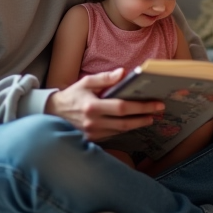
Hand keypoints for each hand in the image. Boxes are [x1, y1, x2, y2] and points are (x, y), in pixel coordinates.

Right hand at [44, 69, 163, 141]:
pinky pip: (113, 135)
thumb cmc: (72, 96)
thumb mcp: (86, 82)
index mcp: (92, 107)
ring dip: (137, 124)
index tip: (156, 104)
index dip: (141, 107)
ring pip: (121, 131)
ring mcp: (93, 134)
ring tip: (151, 116)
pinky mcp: (92, 140)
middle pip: (125, 122)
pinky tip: (135, 122)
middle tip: (159, 111)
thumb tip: (123, 73)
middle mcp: (93, 123)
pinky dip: (126, 129)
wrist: (53, 114)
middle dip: (144, 117)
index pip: (122, 108)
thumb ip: (105, 78)